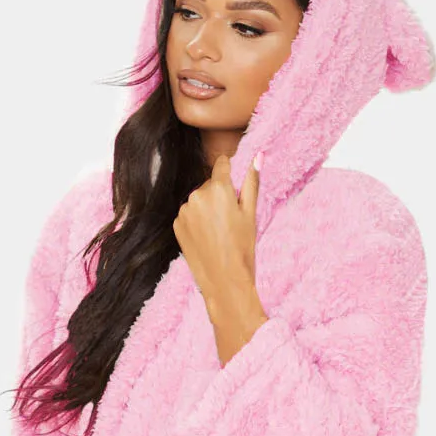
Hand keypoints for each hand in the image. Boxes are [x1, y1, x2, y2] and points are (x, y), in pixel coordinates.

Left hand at [172, 153, 260, 311]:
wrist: (223, 280)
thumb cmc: (242, 248)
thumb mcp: (250, 214)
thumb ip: (252, 182)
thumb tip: (258, 156)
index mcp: (218, 188)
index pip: (221, 164)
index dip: (229, 171)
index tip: (233, 185)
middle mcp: (197, 195)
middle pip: (209, 184)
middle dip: (219, 195)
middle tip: (229, 219)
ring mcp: (184, 210)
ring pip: (198, 200)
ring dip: (206, 208)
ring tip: (218, 231)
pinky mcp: (176, 224)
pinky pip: (188, 215)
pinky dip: (196, 221)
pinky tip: (206, 237)